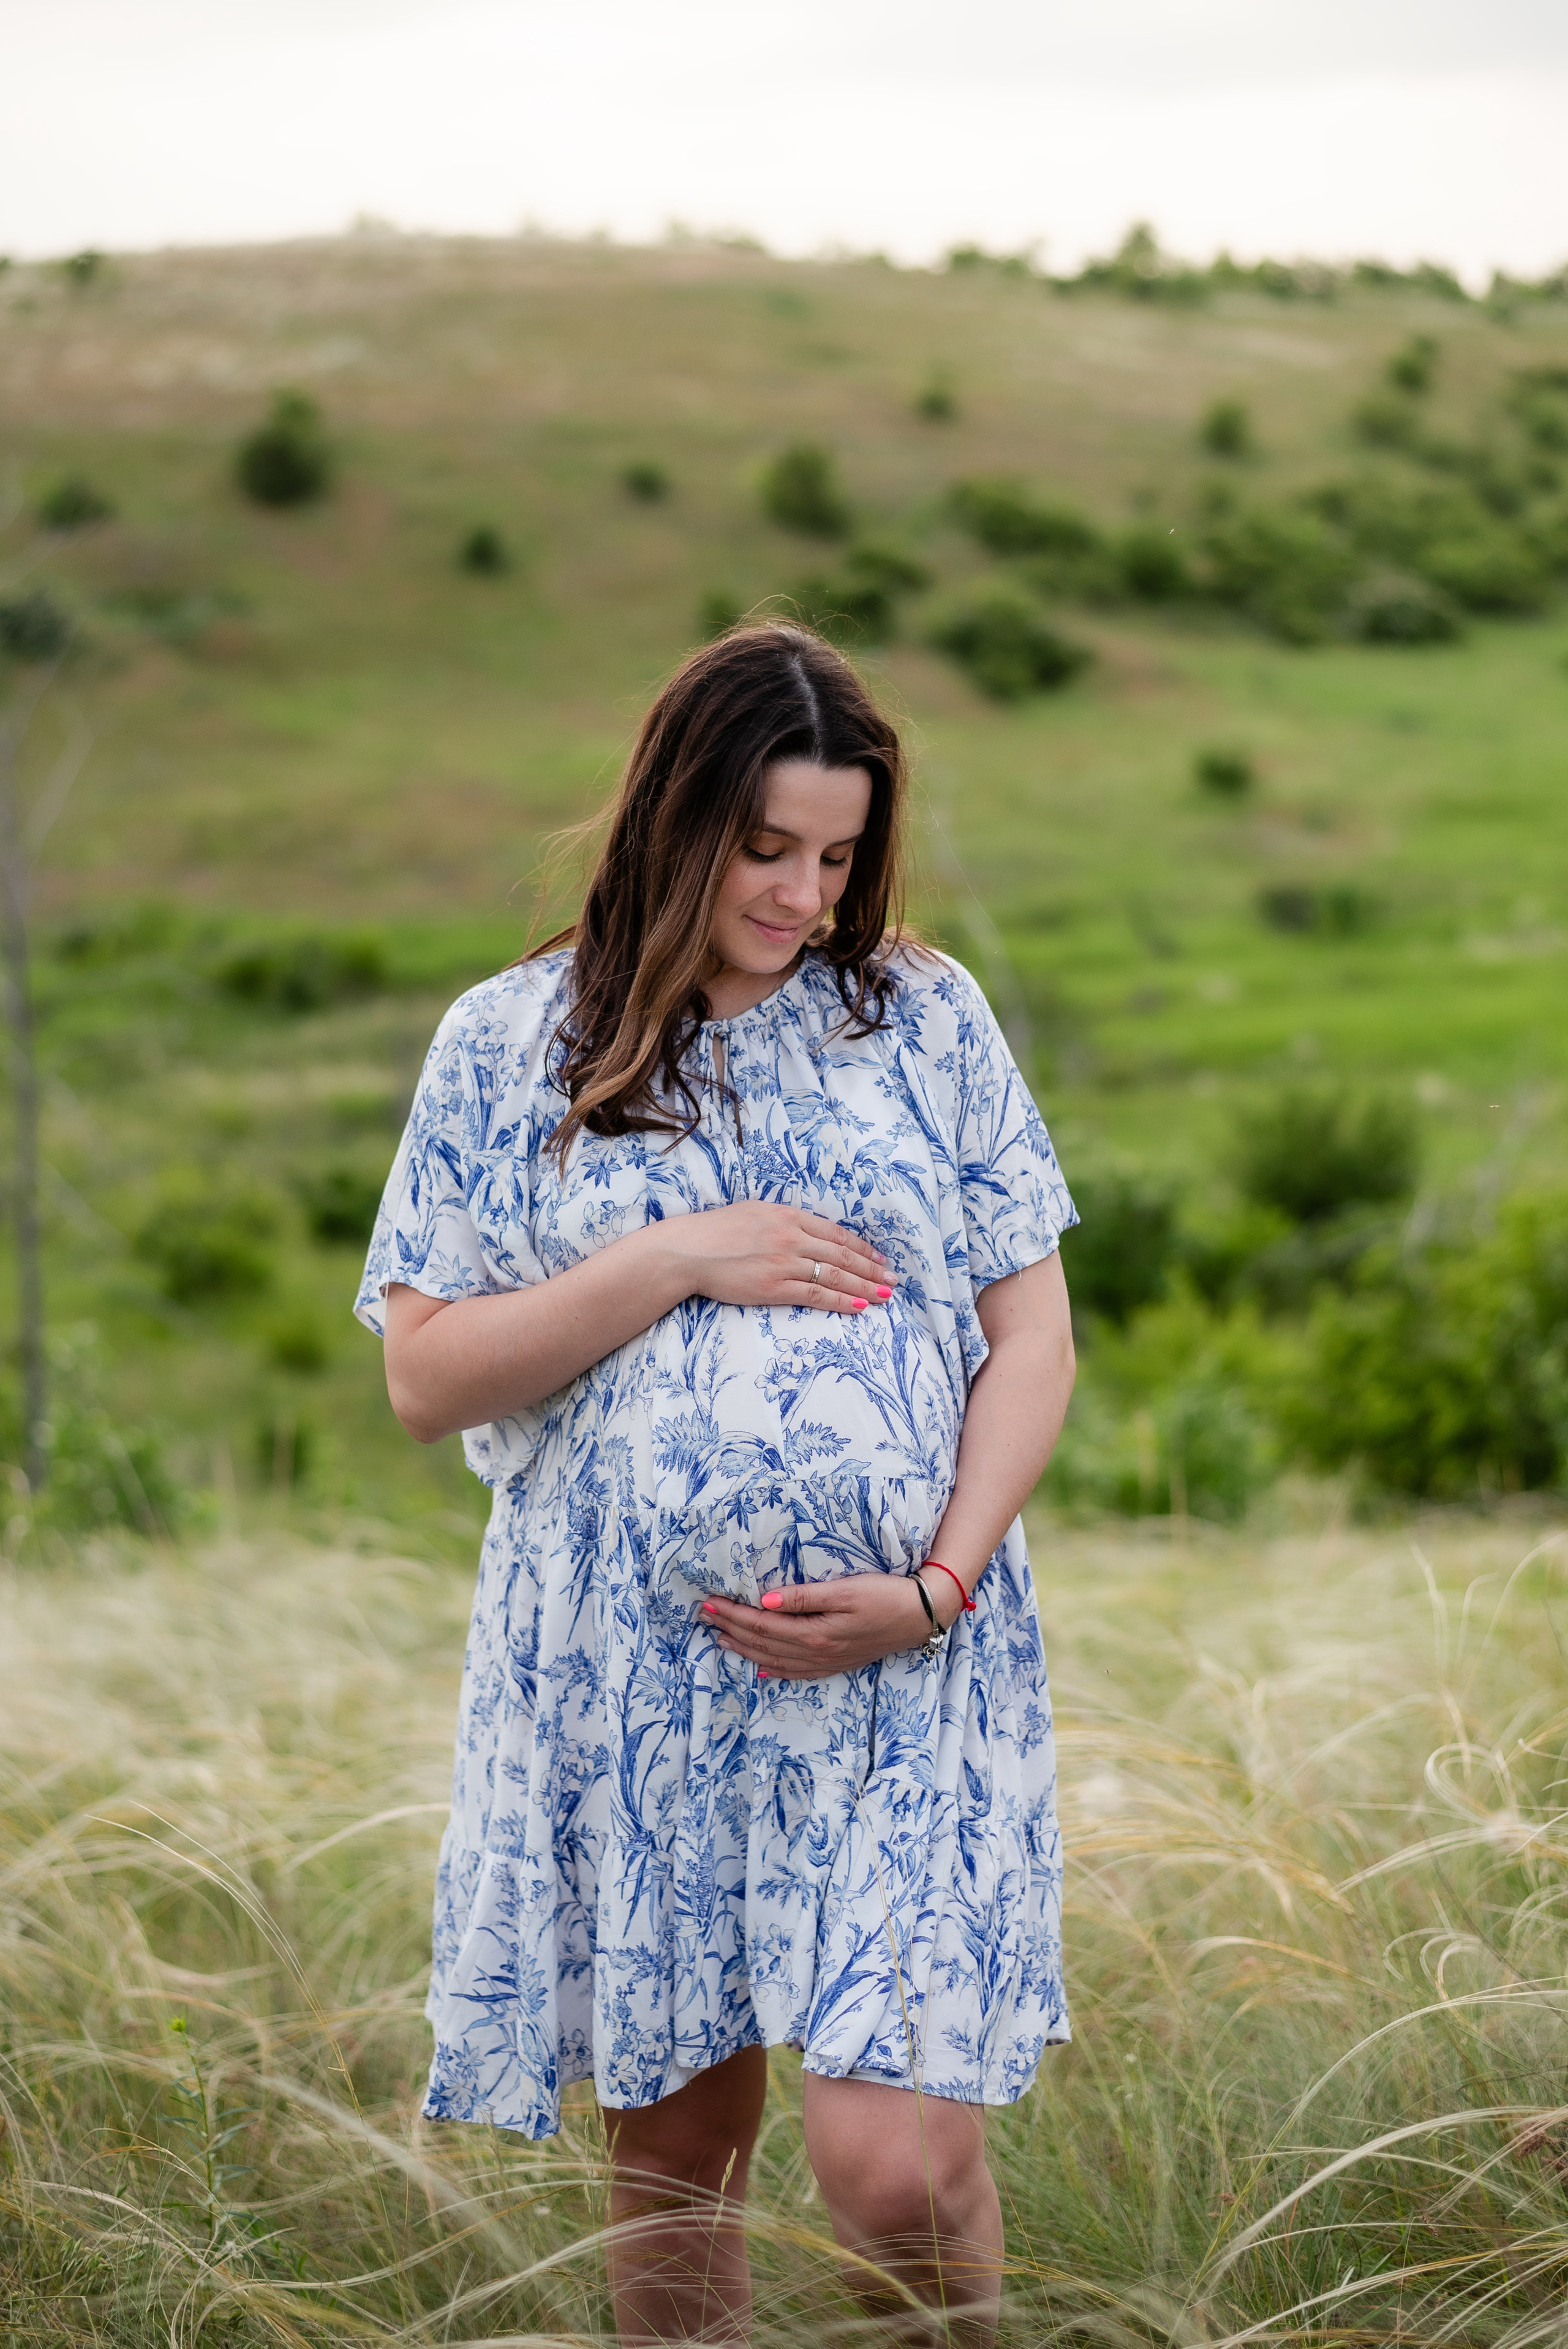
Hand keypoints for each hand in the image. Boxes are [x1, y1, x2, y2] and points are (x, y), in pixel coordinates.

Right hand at [662, 1201, 893, 1316]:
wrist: (688, 1249)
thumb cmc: (717, 1231)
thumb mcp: (756, 1212)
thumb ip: (785, 1221)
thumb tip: (810, 1234)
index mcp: (787, 1215)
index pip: (835, 1233)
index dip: (861, 1248)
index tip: (879, 1258)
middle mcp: (790, 1237)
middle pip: (841, 1255)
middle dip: (871, 1269)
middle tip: (892, 1280)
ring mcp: (783, 1263)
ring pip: (834, 1275)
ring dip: (863, 1287)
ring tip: (883, 1296)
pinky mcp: (773, 1287)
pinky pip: (814, 1294)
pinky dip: (839, 1300)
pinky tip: (857, 1306)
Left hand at [699, 1570, 961, 1680]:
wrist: (921, 1616)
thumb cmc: (885, 1595)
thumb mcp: (845, 1589)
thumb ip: (804, 1597)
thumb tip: (764, 1601)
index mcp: (814, 1634)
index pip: (762, 1625)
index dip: (733, 1614)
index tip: (709, 1603)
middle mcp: (815, 1653)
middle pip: (763, 1643)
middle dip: (731, 1629)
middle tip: (705, 1617)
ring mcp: (826, 1662)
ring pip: (775, 1659)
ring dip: (746, 1649)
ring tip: (721, 1639)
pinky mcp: (837, 1663)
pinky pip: (797, 1672)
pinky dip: (775, 1670)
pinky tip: (762, 1668)